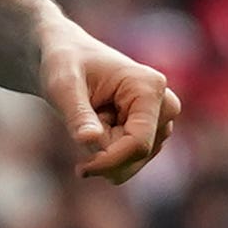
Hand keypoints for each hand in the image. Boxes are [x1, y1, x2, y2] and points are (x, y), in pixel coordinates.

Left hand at [41, 32, 179, 183]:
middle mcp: (165, 105)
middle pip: (137, 156)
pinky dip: (106, 152)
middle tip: (82, 123)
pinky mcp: (153, 133)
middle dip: (104, 153)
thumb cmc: (65, 64)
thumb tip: (91, 142)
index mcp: (149, 88)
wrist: (68, 57)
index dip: (109, 162)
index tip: (81, 169)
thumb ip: (77, 114)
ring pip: (132, 163)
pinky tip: (98, 125)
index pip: (138, 144)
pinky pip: (128, 162)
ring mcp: (162, 121)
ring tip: (92, 117)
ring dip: (103, 151)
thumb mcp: (62, 86)